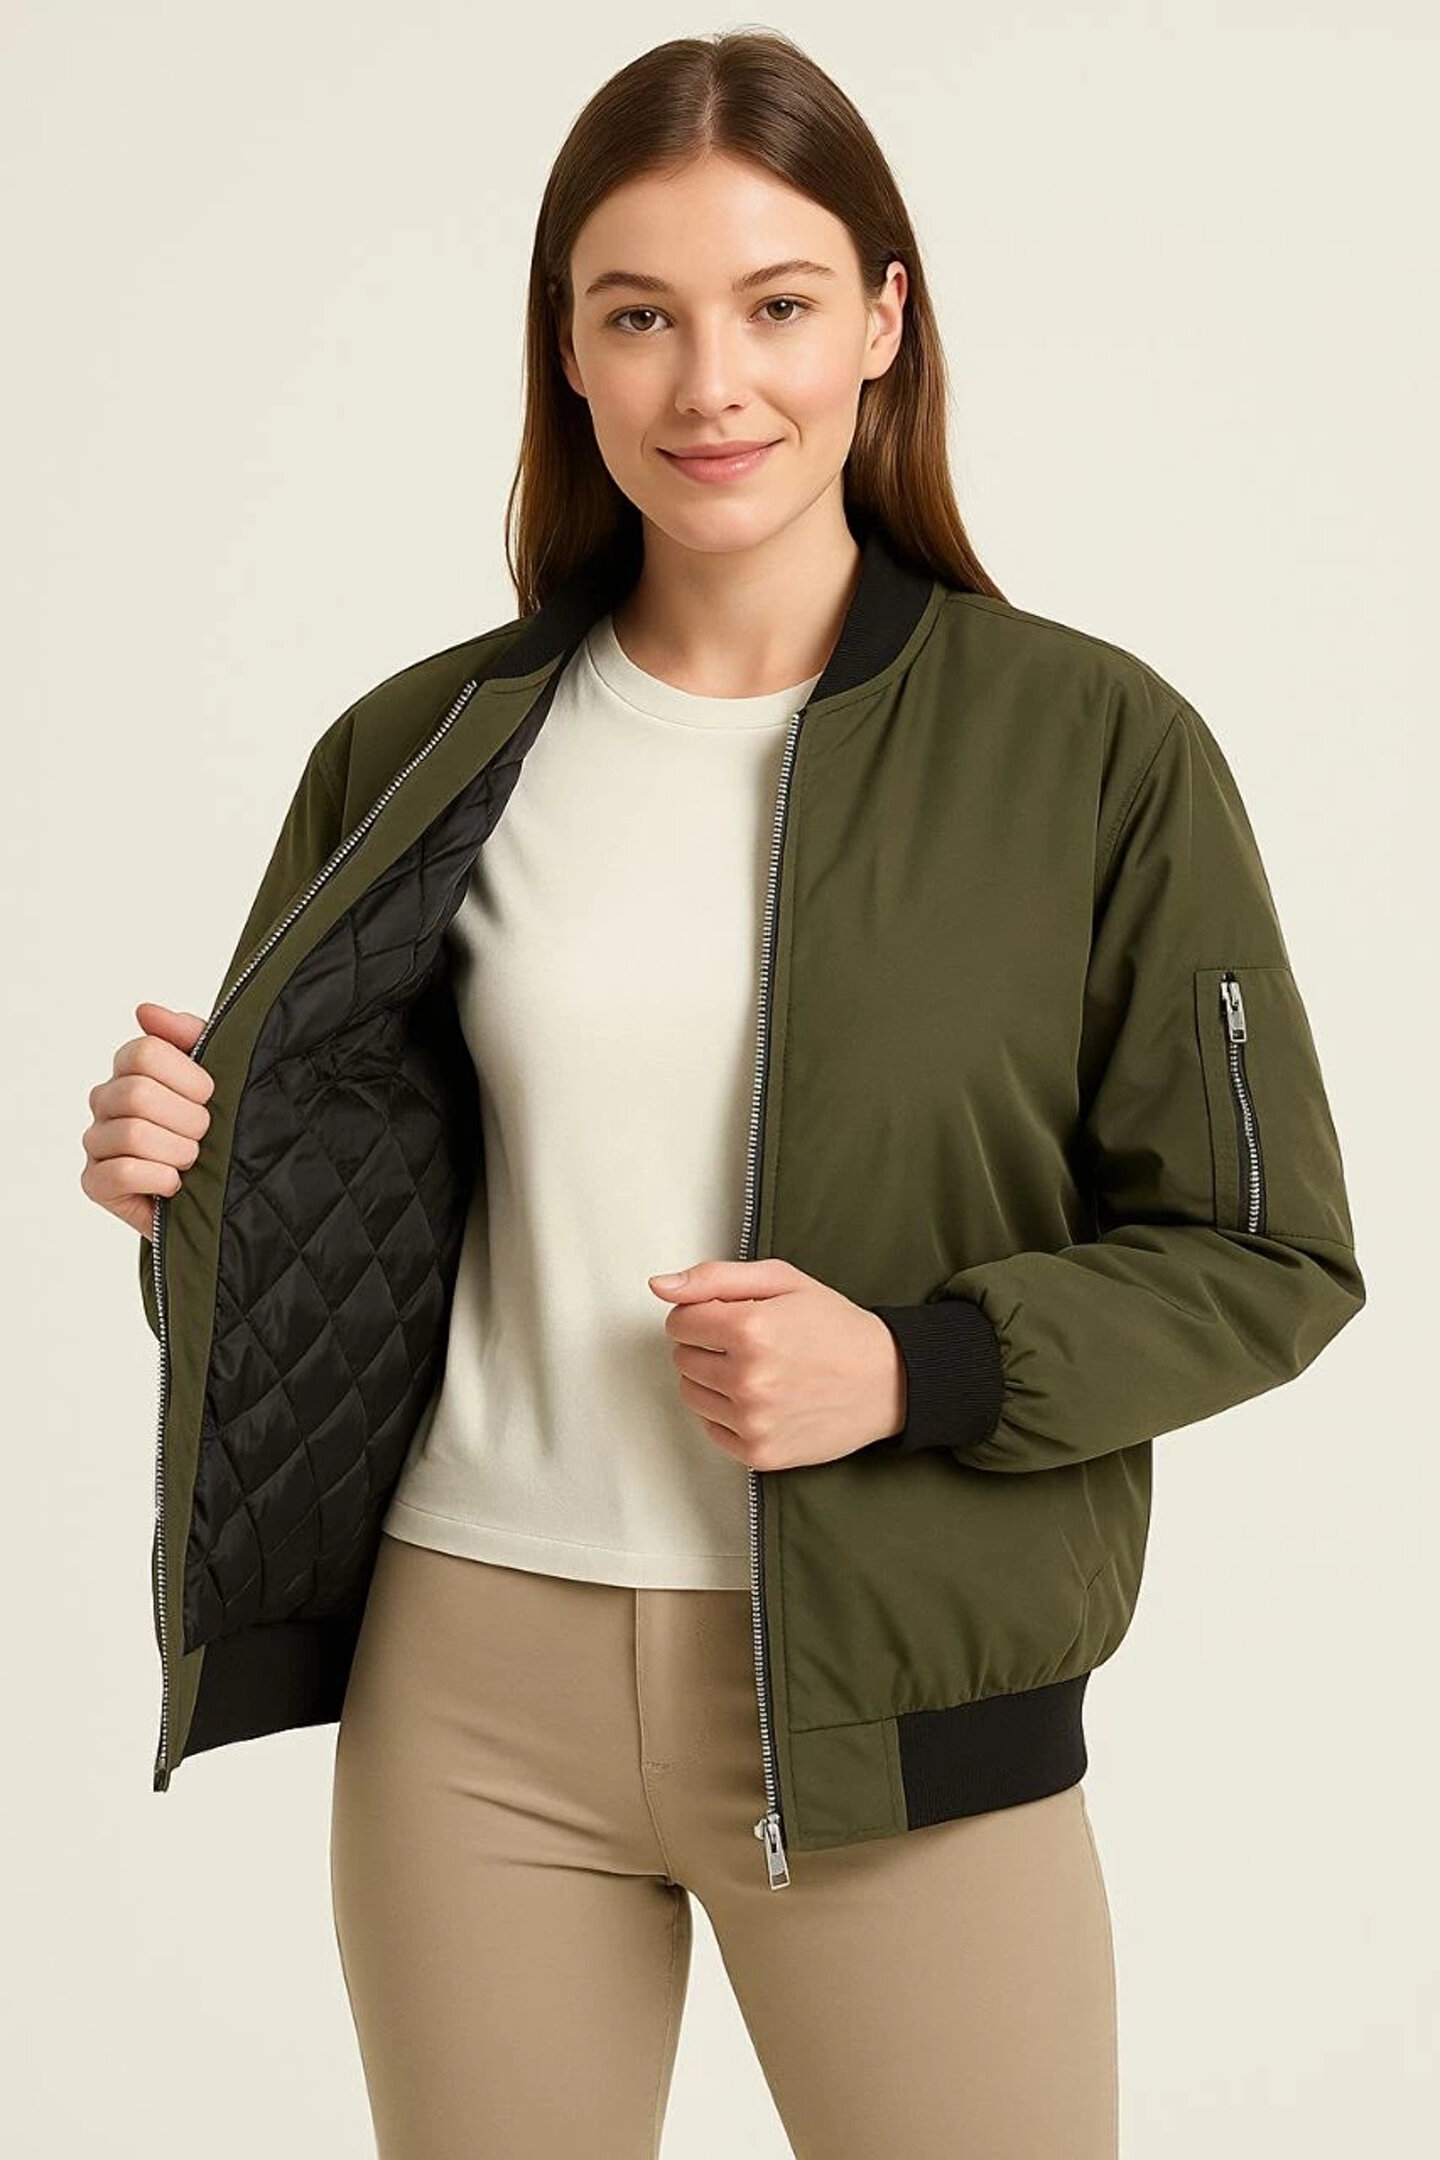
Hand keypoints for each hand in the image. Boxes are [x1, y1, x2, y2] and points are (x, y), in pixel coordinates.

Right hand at [80, 1002, 214, 1238]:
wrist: (224, 1191)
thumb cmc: (221, 1127)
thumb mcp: (219, 1074)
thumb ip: (189, 1036)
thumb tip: (146, 1011)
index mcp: (132, 1068)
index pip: (145, 1052)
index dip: (188, 1078)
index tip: (209, 1096)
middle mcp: (106, 1099)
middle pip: (138, 1094)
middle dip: (188, 1120)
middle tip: (204, 1135)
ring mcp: (96, 1140)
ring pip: (132, 1134)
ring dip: (179, 1152)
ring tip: (192, 1162)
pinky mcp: (94, 1182)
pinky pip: (121, 1172)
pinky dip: (159, 1178)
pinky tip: (174, 1183)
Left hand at [647, 1258, 906, 1466]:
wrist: (889, 1381)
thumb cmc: (835, 1326)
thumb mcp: (782, 1280)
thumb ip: (714, 1278)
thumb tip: (660, 1286)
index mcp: (748, 1329)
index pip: (679, 1321)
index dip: (701, 1314)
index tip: (730, 1316)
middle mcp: (747, 1379)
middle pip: (682, 1358)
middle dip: (707, 1346)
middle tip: (751, 1343)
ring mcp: (753, 1421)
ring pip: (691, 1394)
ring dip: (713, 1380)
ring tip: (757, 1370)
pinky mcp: (760, 1453)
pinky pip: (712, 1429)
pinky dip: (727, 1414)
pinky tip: (763, 1399)